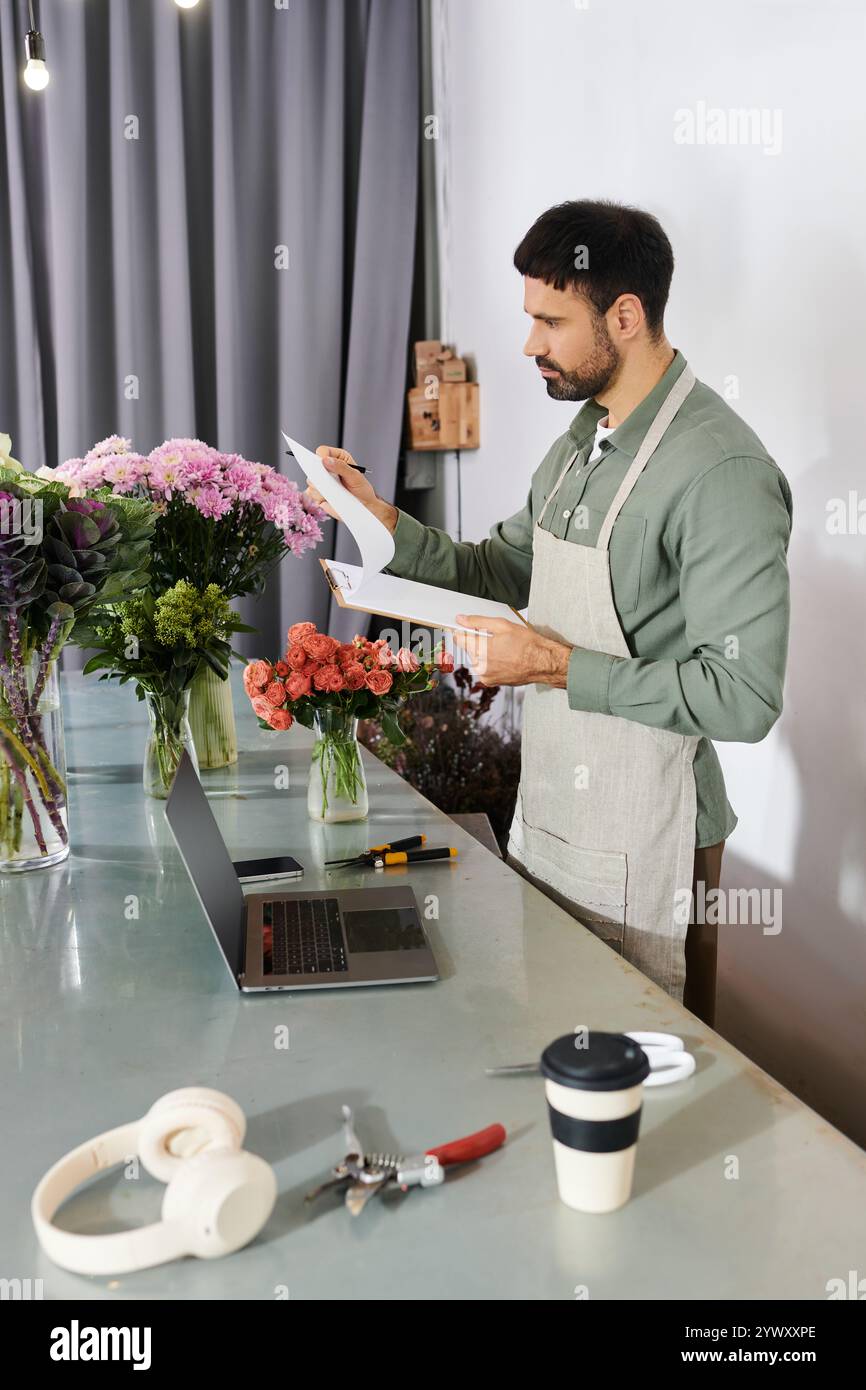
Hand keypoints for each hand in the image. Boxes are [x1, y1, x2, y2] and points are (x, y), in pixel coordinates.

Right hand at [303, 446, 398, 533]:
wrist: (363, 506)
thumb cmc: (362, 489)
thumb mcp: (356, 476)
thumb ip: (342, 467)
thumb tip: (326, 460)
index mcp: (337, 458)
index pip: (323, 451)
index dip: (321, 456)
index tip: (324, 463)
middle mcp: (327, 468)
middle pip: (312, 465)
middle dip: (318, 473)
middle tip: (328, 480)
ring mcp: (321, 482)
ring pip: (311, 480)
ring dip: (320, 486)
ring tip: (335, 490)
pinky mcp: (319, 494)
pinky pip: (312, 493)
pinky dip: (320, 496)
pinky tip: (331, 498)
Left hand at [453, 615, 571, 687]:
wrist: (542, 663)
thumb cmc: (527, 644)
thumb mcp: (502, 625)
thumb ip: (478, 621)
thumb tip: (461, 619)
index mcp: (480, 649)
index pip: (459, 638)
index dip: (463, 631)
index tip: (467, 628)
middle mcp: (480, 665)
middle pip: (468, 648)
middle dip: (477, 642)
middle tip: (496, 639)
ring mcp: (484, 675)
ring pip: (476, 659)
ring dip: (484, 653)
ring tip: (502, 649)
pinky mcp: (490, 682)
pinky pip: (483, 668)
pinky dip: (489, 663)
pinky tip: (503, 658)